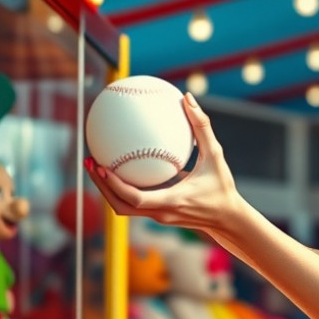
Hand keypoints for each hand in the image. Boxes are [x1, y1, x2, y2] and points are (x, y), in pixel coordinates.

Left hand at [85, 92, 242, 232]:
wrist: (227, 220)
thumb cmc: (222, 187)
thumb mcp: (216, 155)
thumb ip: (202, 128)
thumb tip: (188, 98)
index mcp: (171, 201)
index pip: (135, 198)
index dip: (114, 184)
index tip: (101, 166)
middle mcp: (160, 213)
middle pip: (120, 206)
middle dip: (100, 186)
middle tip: (90, 161)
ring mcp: (157, 217)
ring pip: (123, 207)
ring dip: (107, 189)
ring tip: (97, 165)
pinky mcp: (158, 215)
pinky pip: (134, 203)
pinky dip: (122, 189)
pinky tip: (120, 167)